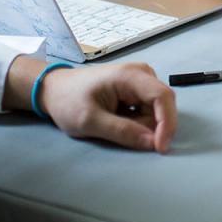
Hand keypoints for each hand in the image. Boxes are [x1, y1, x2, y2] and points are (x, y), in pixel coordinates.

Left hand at [38, 62, 176, 153]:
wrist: (54, 90)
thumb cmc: (68, 102)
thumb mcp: (90, 121)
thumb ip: (122, 132)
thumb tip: (152, 143)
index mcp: (130, 75)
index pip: (163, 97)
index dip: (167, 124)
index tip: (160, 148)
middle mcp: (141, 73)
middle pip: (162, 105)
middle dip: (149, 126)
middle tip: (119, 133)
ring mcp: (141, 80)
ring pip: (156, 110)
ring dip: (141, 125)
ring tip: (112, 123)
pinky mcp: (138, 88)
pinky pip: (148, 110)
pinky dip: (137, 121)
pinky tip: (116, 119)